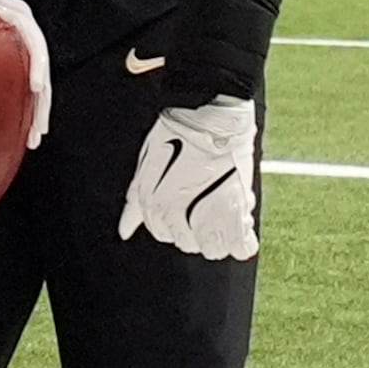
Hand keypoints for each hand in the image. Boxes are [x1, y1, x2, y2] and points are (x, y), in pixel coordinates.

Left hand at [0, 0, 52, 146]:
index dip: (39, 65)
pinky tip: (19, 125)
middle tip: (36, 130)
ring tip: (33, 138)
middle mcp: (22, 28)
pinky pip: (21, 79)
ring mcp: (19, 42)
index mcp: (14, 13)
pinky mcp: (10, 52)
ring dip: (36, 109)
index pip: (34, 41)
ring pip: (36, 79)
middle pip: (41, 68)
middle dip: (41, 101)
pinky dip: (22, 102)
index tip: (37, 87)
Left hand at [118, 97, 259, 260]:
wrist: (210, 117)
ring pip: (212, 249)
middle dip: (198, 227)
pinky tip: (244, 227)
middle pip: (187, 242)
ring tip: (227, 208)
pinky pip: (240, 247)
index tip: (192, 204)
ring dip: (221, 235)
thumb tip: (124, 231)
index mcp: (154, 206)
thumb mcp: (147, 170)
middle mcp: (175, 216)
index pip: (163, 233)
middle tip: (211, 201)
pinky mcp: (234, 212)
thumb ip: (135, 204)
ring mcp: (205, 216)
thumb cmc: (178, 135)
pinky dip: (244, 242)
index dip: (180, 219)